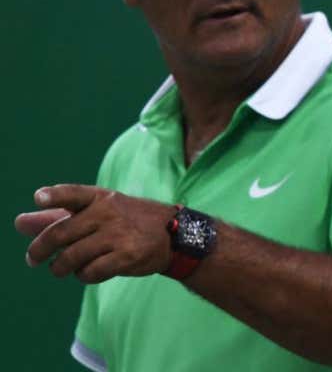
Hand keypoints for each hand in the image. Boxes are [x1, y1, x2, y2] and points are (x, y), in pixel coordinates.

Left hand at [21, 185, 175, 283]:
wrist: (174, 235)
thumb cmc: (126, 221)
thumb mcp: (97, 211)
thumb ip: (57, 216)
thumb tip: (20, 223)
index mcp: (100, 198)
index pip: (73, 193)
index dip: (54, 195)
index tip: (38, 197)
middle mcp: (108, 213)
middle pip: (61, 233)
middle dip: (40, 249)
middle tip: (32, 259)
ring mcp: (118, 235)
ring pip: (72, 257)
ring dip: (60, 267)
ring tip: (60, 269)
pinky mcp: (127, 256)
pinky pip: (92, 271)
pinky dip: (83, 276)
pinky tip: (86, 273)